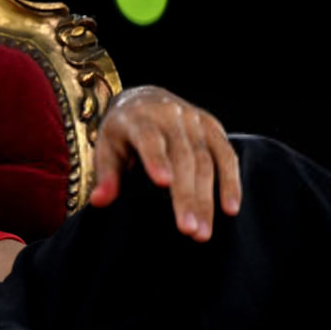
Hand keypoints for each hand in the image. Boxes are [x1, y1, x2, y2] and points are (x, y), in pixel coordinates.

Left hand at [89, 85, 240, 240]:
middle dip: (186, 196)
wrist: (145, 98)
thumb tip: (98, 202)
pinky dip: (231, 182)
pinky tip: (230, 209)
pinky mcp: (213, 126)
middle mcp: (168, 115)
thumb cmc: (123, 132)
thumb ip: (106, 174)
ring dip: (206, 199)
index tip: (162, 183)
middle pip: (182, 157)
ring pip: (205, 161)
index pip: (148, 138)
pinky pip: (227, 156)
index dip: (156, 159)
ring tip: (202, 231)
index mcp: (137, 118)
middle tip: (188, 230)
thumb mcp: (107, 147)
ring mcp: (194, 120)